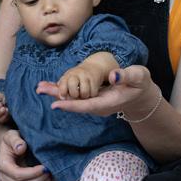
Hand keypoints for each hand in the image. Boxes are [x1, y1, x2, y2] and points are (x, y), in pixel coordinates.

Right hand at [0, 129, 51, 180]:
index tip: (44, 167)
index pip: (18, 175)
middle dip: (39, 180)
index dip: (32, 173)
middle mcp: (5, 178)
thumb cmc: (12, 140)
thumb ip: (16, 140)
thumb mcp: (12, 135)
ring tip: (49, 175)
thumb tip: (21, 148)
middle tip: (49, 170)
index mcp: (3, 165)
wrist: (10, 146)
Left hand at [39, 65, 153, 116]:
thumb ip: (127, 76)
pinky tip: (51, 87)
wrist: (140, 93)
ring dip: (57, 93)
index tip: (56, 103)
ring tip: (40, 87)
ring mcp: (94, 103)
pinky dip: (63, 90)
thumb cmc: (140, 83)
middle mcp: (98, 106)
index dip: (71, 105)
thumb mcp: (138, 77)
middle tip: (40, 90)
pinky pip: (75, 96)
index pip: (87, 105)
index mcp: (109, 103)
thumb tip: (114, 75)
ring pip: (73, 100)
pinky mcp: (92, 98)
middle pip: (75, 103)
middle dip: (58, 97)